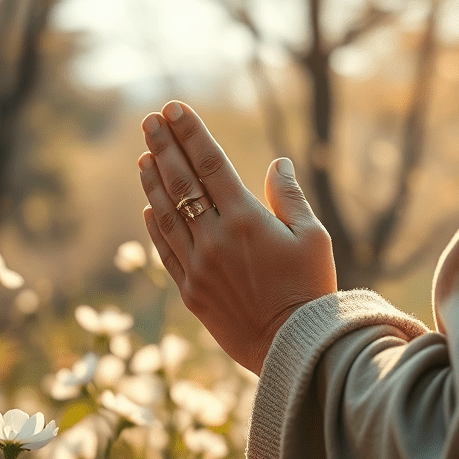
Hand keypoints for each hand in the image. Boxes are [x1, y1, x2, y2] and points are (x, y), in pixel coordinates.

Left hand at [137, 100, 336, 374]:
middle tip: (150, 119)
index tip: (175, 109)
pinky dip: (154, 226)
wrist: (295, 348)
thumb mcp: (313, 237)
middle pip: (181, 182)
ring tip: (144, 155)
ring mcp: (197, 266)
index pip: (211, 164)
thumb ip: (289, 197)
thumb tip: (277, 163)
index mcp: (246, 219)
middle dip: (165, 146)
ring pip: (166, 214)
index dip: (191, 133)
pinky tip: (148, 207)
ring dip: (153, 182)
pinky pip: (165, 251)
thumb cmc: (312, 289)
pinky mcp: (190, 291)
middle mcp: (215, 238)